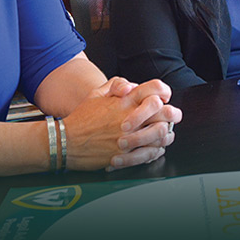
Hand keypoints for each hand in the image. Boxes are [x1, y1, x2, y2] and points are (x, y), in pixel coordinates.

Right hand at [61, 79, 181, 171]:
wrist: (66, 142)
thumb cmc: (81, 118)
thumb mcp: (95, 94)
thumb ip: (115, 85)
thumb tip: (131, 85)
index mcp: (124, 101)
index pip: (153, 89)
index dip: (164, 92)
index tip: (165, 97)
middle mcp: (129, 117)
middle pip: (163, 112)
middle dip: (172, 114)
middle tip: (173, 117)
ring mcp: (128, 136)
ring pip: (160, 134)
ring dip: (166, 134)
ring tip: (166, 134)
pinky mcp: (125, 154)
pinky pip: (149, 153)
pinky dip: (156, 151)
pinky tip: (156, 149)